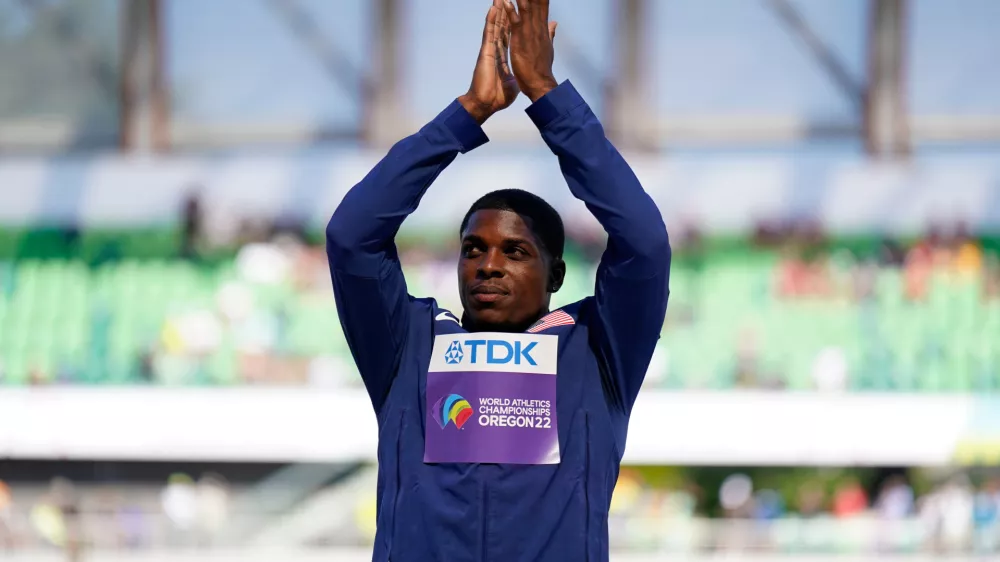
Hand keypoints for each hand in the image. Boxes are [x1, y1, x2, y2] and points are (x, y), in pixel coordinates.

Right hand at [459, 0, 519, 124]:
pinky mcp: (485, 52)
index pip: (509, 35)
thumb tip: (523, 75)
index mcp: (503, 56)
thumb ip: (517, 73)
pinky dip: (491, 20)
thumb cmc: (498, 97)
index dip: (512, 22)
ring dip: (497, 11)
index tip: (516, 10)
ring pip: (494, 26)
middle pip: (501, 26)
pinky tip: (493, 9)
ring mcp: (489, 50)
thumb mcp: (513, 83)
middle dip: (505, 11)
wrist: (487, 104)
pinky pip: (489, 33)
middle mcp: (495, 50)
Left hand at [503, 0, 558, 102]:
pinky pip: (515, 23)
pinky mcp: (520, 42)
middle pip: (536, 1)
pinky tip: (506, 1)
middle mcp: (537, 28)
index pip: (542, 4)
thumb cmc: (542, 68)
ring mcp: (529, 34)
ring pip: (525, 7)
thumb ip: (550, 33)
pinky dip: (510, 11)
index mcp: (542, 28)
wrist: (540, 85)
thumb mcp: (547, 47)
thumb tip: (554, 23)